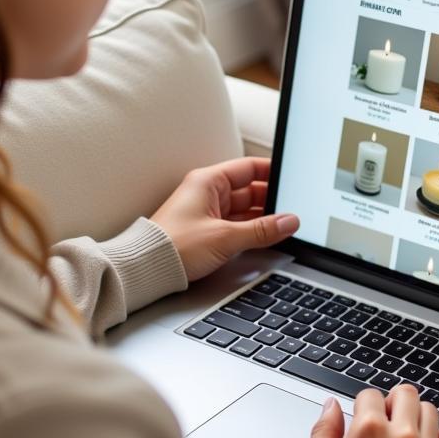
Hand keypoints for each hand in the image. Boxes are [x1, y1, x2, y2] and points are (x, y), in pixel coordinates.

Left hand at [150, 157, 299, 280]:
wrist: (146, 269)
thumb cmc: (173, 246)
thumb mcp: (225, 237)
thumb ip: (261, 230)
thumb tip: (288, 222)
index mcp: (208, 182)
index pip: (248, 167)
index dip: (271, 171)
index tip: (290, 178)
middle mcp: (207, 192)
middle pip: (248, 189)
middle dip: (271, 199)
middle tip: (292, 209)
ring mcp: (206, 211)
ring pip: (243, 209)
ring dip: (262, 217)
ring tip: (283, 226)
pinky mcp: (206, 230)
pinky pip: (235, 224)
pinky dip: (250, 229)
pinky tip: (264, 236)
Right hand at [298, 384, 438, 437]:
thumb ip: (322, 431)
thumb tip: (331, 406)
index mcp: (368, 431)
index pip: (369, 395)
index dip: (362, 406)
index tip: (361, 421)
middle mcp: (402, 437)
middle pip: (406, 395)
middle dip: (393, 401)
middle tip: (386, 419)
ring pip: (431, 412)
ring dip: (417, 416)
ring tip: (406, 433)